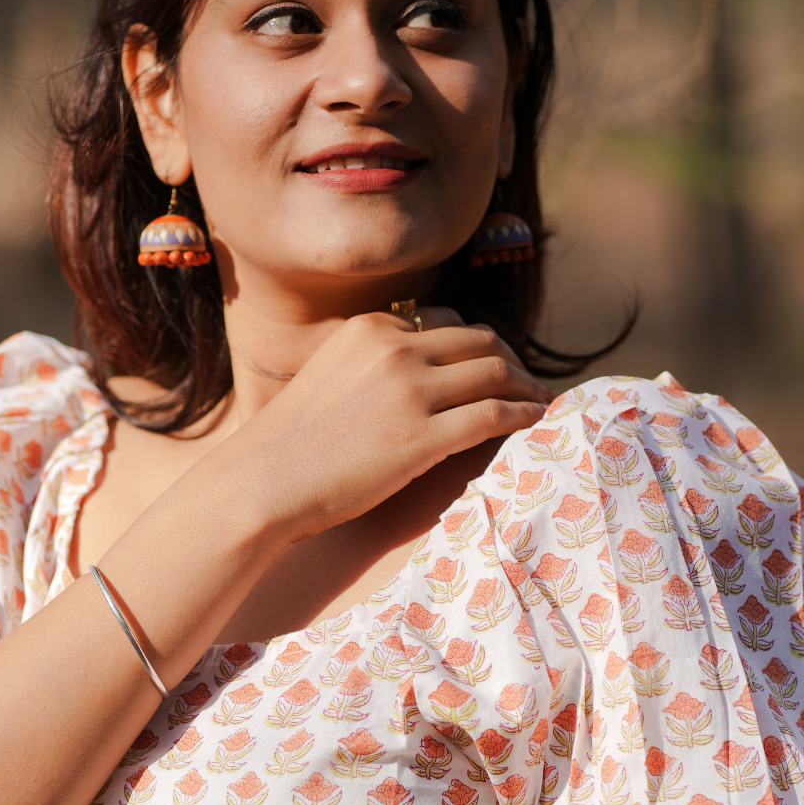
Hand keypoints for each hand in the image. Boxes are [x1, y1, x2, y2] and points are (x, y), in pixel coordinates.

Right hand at [225, 306, 552, 542]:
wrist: (263, 482)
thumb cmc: (289, 445)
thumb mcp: (329, 377)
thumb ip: (370, 366)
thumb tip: (410, 379)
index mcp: (371, 330)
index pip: (444, 322)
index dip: (478, 341)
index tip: (495, 359)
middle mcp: (395, 349)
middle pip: (480, 341)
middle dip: (512, 358)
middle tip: (529, 379)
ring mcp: (411, 392)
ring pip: (494, 373)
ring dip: (526, 384)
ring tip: (540, 399)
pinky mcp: (422, 438)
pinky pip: (493, 415)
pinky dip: (523, 413)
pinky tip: (535, 419)